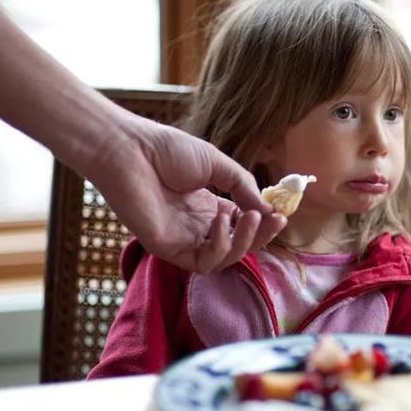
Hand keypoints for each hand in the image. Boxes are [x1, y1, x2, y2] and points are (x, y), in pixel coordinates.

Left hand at [89, 115, 285, 271]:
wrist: (129, 149)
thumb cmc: (166, 150)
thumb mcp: (216, 163)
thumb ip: (242, 186)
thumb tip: (270, 209)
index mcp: (208, 207)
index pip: (242, 226)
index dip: (263, 223)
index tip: (280, 213)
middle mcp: (197, 227)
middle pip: (237, 245)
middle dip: (261, 235)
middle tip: (276, 220)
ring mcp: (182, 240)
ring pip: (224, 258)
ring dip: (245, 241)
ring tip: (252, 217)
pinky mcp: (167, 249)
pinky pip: (202, 261)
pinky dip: (220, 246)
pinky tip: (221, 220)